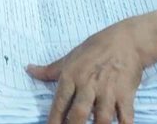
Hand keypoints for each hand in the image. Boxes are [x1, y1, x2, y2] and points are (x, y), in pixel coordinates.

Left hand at [27, 22, 145, 123]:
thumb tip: (29, 70)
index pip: (60, 102)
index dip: (54, 119)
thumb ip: (50, 70)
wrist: (127, 41)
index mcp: (72, 76)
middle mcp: (88, 85)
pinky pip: (125, 116)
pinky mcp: (126, 95)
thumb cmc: (95, 49)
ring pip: (102, 117)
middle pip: (79, 112)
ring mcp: (108, 91)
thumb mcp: (70, 57)